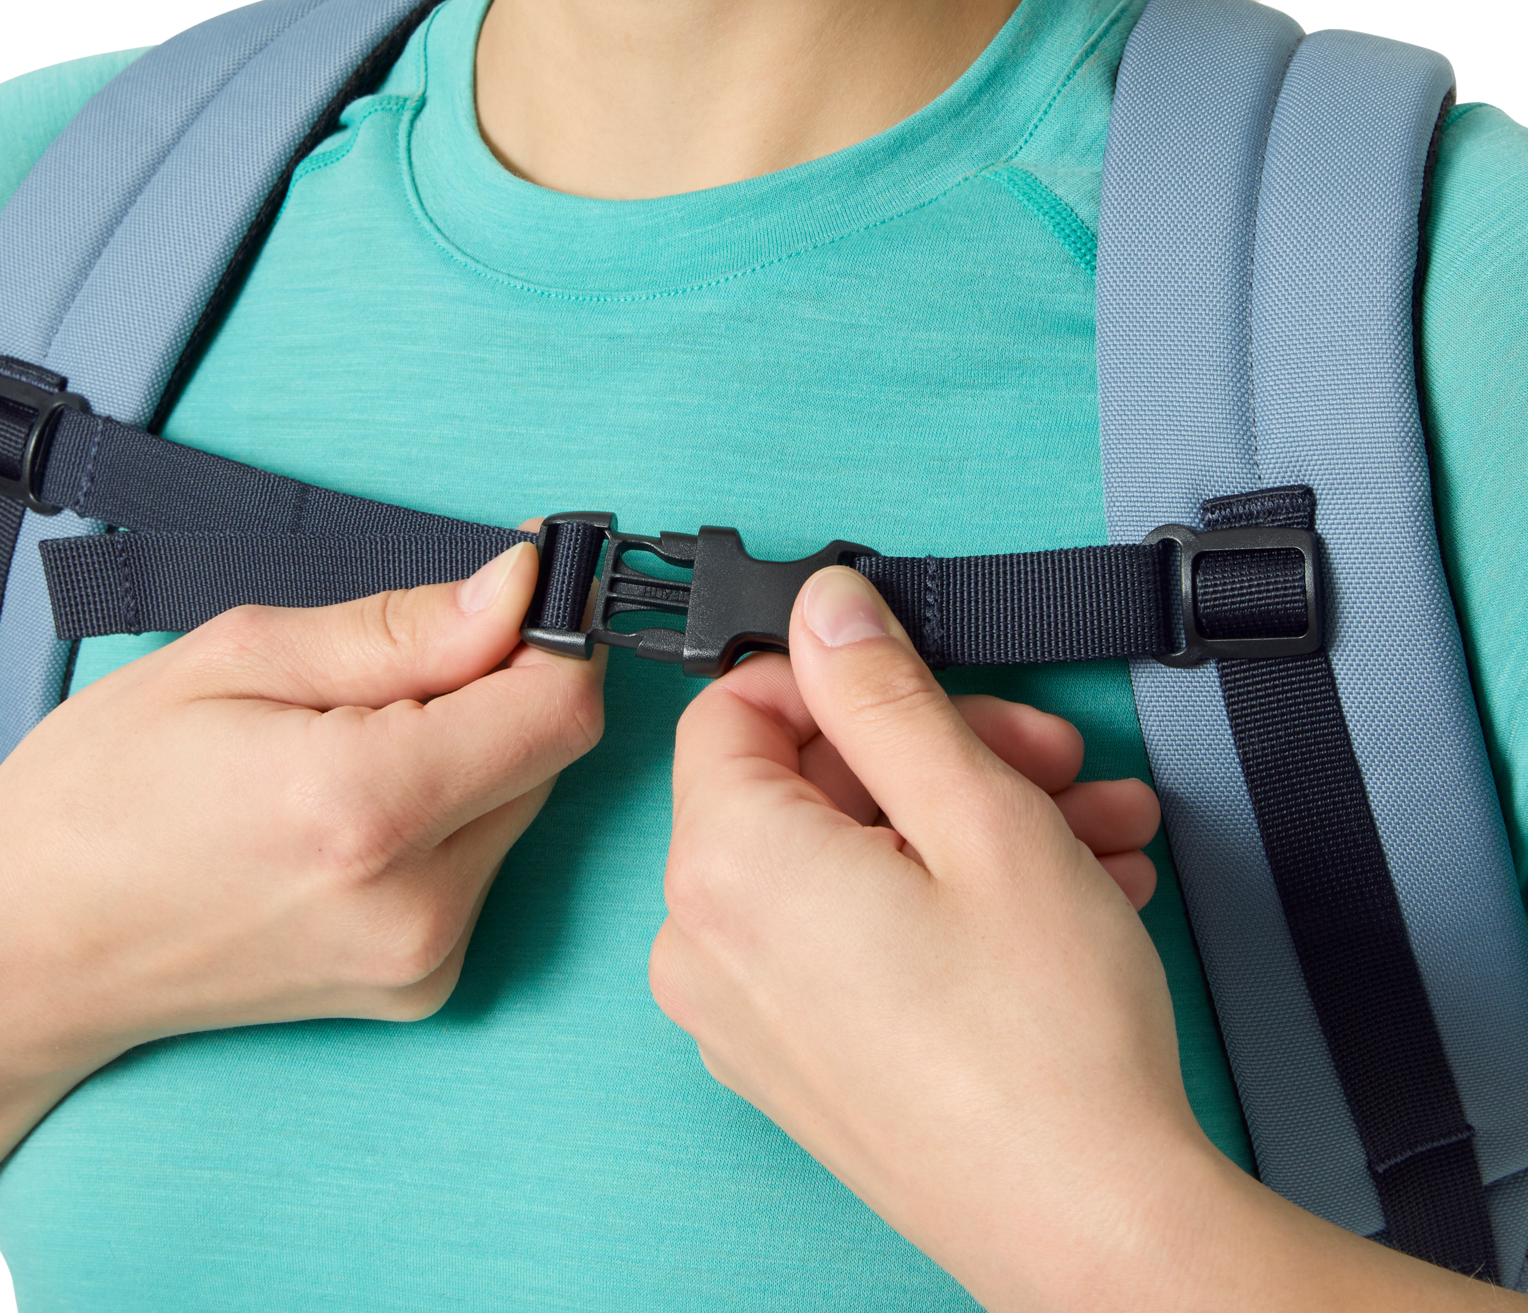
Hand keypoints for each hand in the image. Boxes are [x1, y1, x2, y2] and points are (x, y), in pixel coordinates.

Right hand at [0, 536, 603, 1158]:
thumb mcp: (238, 660)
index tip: (526, 592)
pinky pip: (485, 861)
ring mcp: (424, 958)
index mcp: (366, 809)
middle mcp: (417, 903)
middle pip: (547, 753)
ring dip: (473, 752)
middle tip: (397, 672)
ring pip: (521, 802)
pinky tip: (356, 811)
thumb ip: (405, 628)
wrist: (30, 952)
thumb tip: (524, 587)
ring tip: (353, 748)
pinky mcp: (422, 984)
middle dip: (500, 688)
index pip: (559, 709)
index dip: (556, 636)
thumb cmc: (103, 794)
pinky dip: (449, 815)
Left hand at [651, 567, 1506, 1311]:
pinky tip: (1059, 897)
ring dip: (972, 827)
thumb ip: (882, 693)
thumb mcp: (975, 810)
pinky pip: (853, 937)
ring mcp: (750, 1017)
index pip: (734, 709)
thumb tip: (824, 611)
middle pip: (807, 786)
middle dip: (941, 755)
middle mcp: (708, 948)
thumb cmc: (1044, 1040)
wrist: (1098, 1232)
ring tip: (1092, 835)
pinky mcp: (800, 1061)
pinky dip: (944, 900)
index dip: (840, 681)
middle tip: (1048, 761)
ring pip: (850, 861)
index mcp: (726, 868)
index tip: (925, 686)